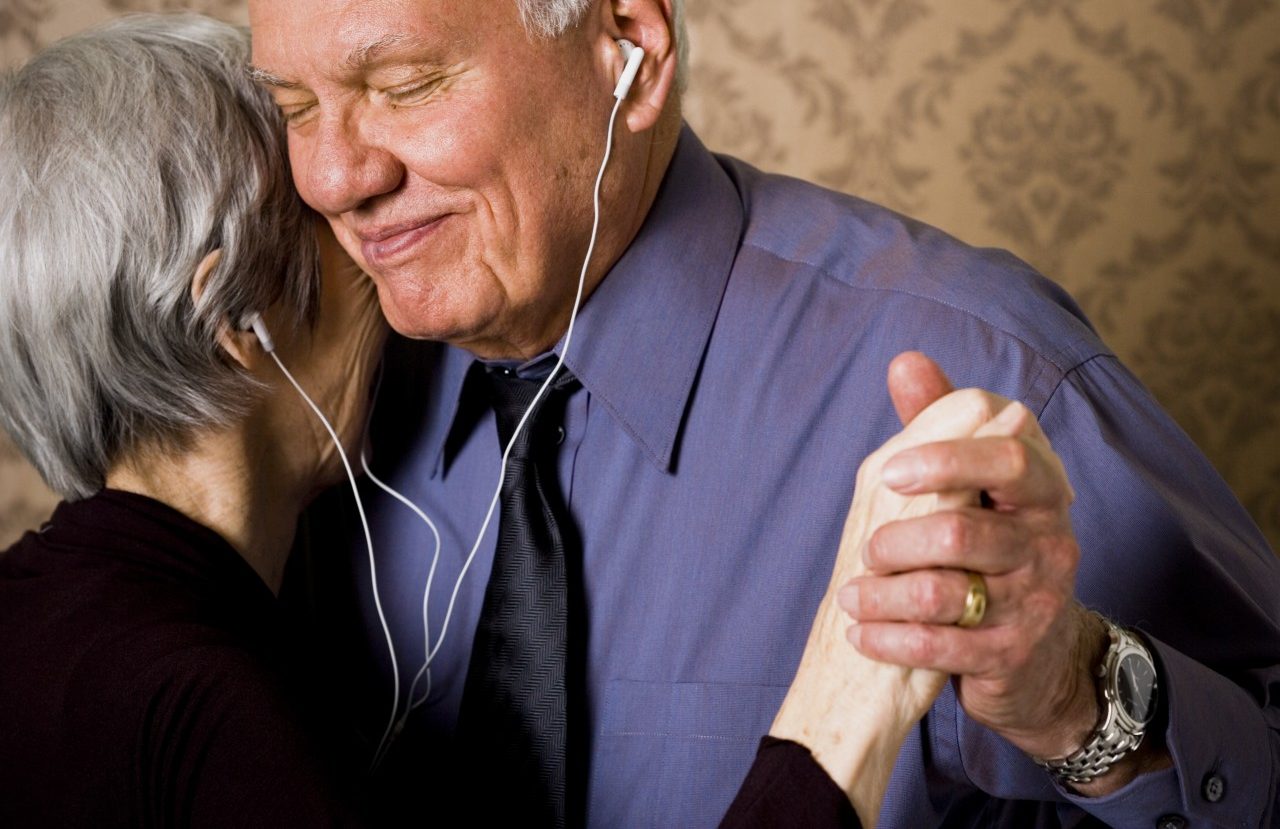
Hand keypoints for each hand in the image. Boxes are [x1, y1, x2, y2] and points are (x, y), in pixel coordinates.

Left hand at [839, 353, 1166, 792]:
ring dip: (881, 594)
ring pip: (942, 591)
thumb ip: (942, 425)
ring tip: (850, 596)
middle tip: (865, 549)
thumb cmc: (990, 548)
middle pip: (963, 531)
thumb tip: (905, 361)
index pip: (1011, 456)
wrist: (1036, 655)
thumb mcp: (973, 485)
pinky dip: (888, 639)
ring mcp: (1035, 603)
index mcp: (1042, 489)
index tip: (889, 473)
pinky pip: (939, 646)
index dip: (946, 458)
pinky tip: (862, 633)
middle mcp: (1050, 542)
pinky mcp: (1012, 655)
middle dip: (896, 540)